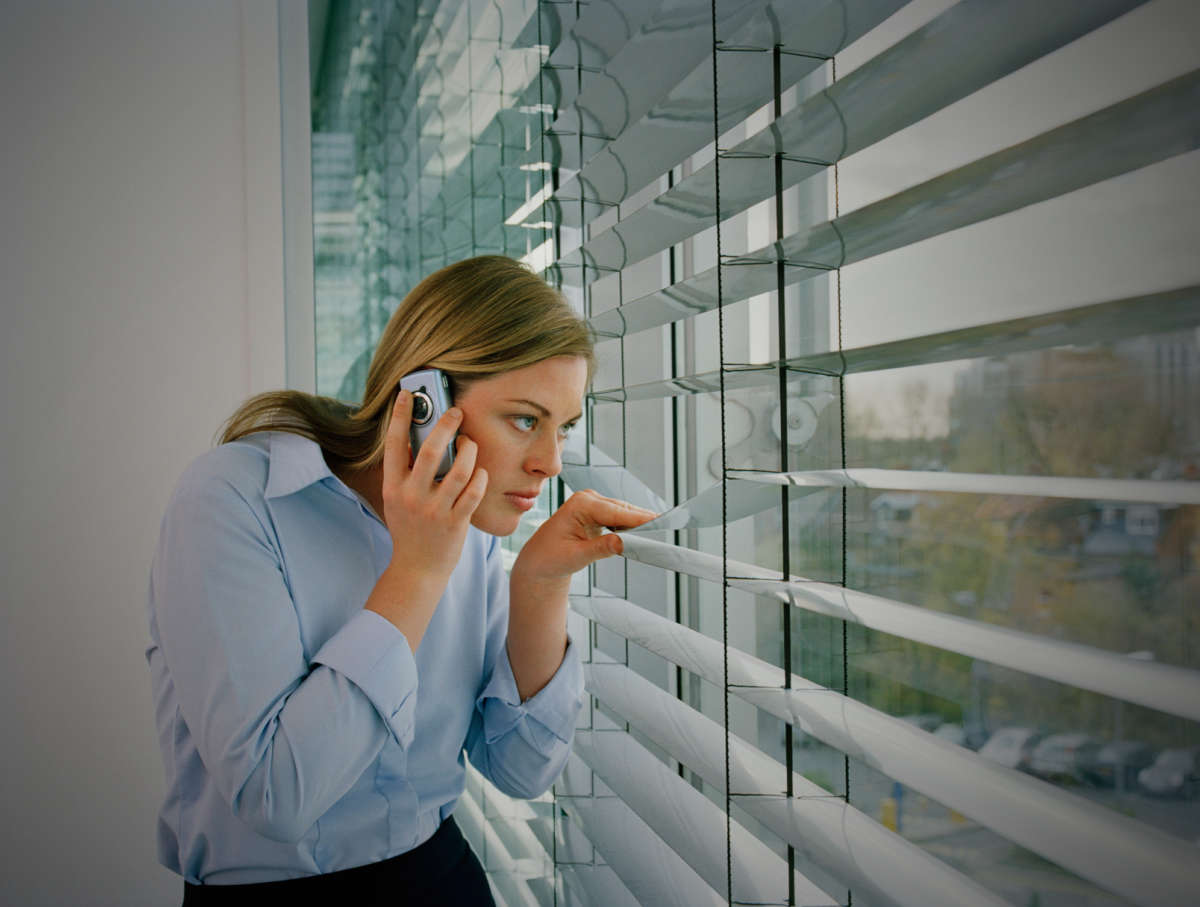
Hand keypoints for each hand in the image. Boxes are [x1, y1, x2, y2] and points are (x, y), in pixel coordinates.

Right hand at [365, 390, 487, 646]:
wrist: (417, 569)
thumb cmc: (409, 528)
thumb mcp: (397, 499)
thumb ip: (405, 472)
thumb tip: (418, 435)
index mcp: (393, 487)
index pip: (393, 445)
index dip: (399, 417)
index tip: (407, 394)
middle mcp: (412, 497)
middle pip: (430, 451)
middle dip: (445, 426)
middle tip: (456, 411)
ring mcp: (435, 510)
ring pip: (459, 469)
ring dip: (469, 450)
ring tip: (470, 444)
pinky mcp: (456, 522)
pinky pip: (474, 491)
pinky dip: (480, 476)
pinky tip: (479, 472)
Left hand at [506, 489, 656, 698]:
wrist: (538, 562)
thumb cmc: (549, 558)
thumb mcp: (575, 557)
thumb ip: (600, 548)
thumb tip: (623, 543)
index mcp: (581, 504)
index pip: (617, 511)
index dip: (640, 518)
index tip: (660, 522)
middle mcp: (588, 499)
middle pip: (624, 510)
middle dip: (644, 521)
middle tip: (668, 529)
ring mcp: (593, 504)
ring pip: (624, 513)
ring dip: (639, 524)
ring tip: (659, 533)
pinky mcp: (598, 513)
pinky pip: (620, 518)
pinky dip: (631, 527)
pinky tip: (643, 534)